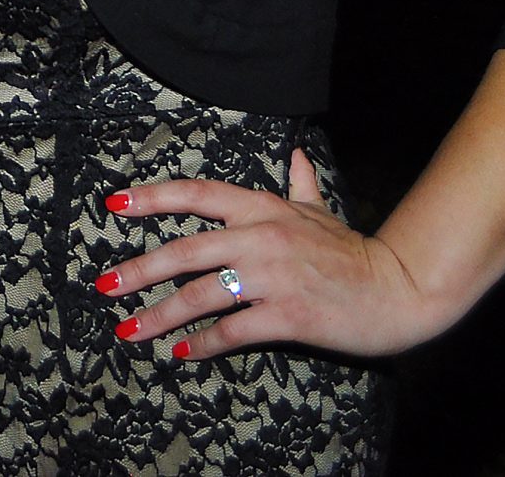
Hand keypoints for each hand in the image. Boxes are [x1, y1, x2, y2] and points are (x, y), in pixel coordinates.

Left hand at [98, 150, 445, 359]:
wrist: (400, 288)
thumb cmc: (353, 251)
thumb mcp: (321, 211)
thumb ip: (300, 183)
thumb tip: (296, 152)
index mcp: (263, 208)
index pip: (197, 194)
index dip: (153, 198)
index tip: (114, 204)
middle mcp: (261, 236)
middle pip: (185, 250)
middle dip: (139, 269)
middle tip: (105, 285)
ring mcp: (273, 276)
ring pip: (201, 295)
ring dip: (160, 315)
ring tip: (129, 330)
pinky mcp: (288, 314)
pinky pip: (233, 330)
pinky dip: (203, 344)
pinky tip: (181, 352)